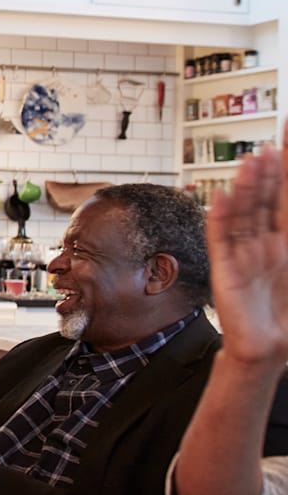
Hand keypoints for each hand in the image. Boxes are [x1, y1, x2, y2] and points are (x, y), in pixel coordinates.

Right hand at [205, 140, 287, 366]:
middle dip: (271, 171)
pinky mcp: (225, 269)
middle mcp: (267, 242)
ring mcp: (245, 253)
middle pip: (268, 200)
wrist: (269, 350)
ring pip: (246, 213)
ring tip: (254, 161)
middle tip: (273, 143)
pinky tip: (223, 197)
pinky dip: (221, 217)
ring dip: (248, 188)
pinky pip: (221, 239)